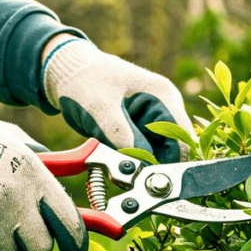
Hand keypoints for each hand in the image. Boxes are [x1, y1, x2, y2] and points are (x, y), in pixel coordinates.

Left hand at [41, 38, 193, 162]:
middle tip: (125, 173)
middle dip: (151, 165)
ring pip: (157, 155)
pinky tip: (113, 158)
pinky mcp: (141, 130)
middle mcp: (165, 109)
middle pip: (172, 151)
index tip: (145, 177)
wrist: (68, 73)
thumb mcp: (101, 109)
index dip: (169, 163)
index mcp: (164, 97)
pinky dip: (131, 161)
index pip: (183, 140)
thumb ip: (124, 138)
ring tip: (114, 163)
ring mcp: (153, 120)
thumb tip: (142, 168)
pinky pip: (143, 153)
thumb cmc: (84, 82)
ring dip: (139, 164)